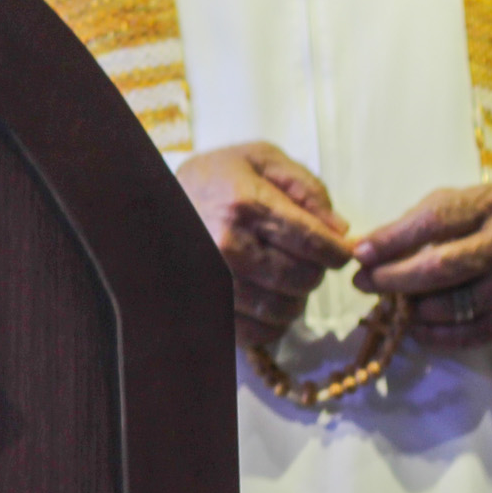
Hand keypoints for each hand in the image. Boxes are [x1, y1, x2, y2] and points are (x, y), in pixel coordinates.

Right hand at [176, 142, 354, 346]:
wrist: (151, 196)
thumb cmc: (213, 177)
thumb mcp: (260, 159)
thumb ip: (305, 187)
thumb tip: (339, 231)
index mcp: (247, 205)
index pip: (316, 244)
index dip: (338, 252)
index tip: (336, 250)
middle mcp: (229, 246)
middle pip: (304, 279)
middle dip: (313, 270)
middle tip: (300, 256)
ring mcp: (214, 280)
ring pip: (285, 310)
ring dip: (293, 297)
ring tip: (280, 275)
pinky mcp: (205, 305)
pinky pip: (258, 333)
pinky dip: (272, 323)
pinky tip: (265, 299)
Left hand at [353, 185, 491, 349]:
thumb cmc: (475, 225)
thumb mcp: (447, 208)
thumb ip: (407, 226)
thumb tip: (362, 251)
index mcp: (489, 204)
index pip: (433, 222)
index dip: (391, 240)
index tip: (359, 254)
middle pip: (441, 267)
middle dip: (393, 278)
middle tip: (363, 282)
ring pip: (451, 304)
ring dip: (411, 308)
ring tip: (390, 302)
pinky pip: (468, 334)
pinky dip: (433, 334)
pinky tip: (413, 325)